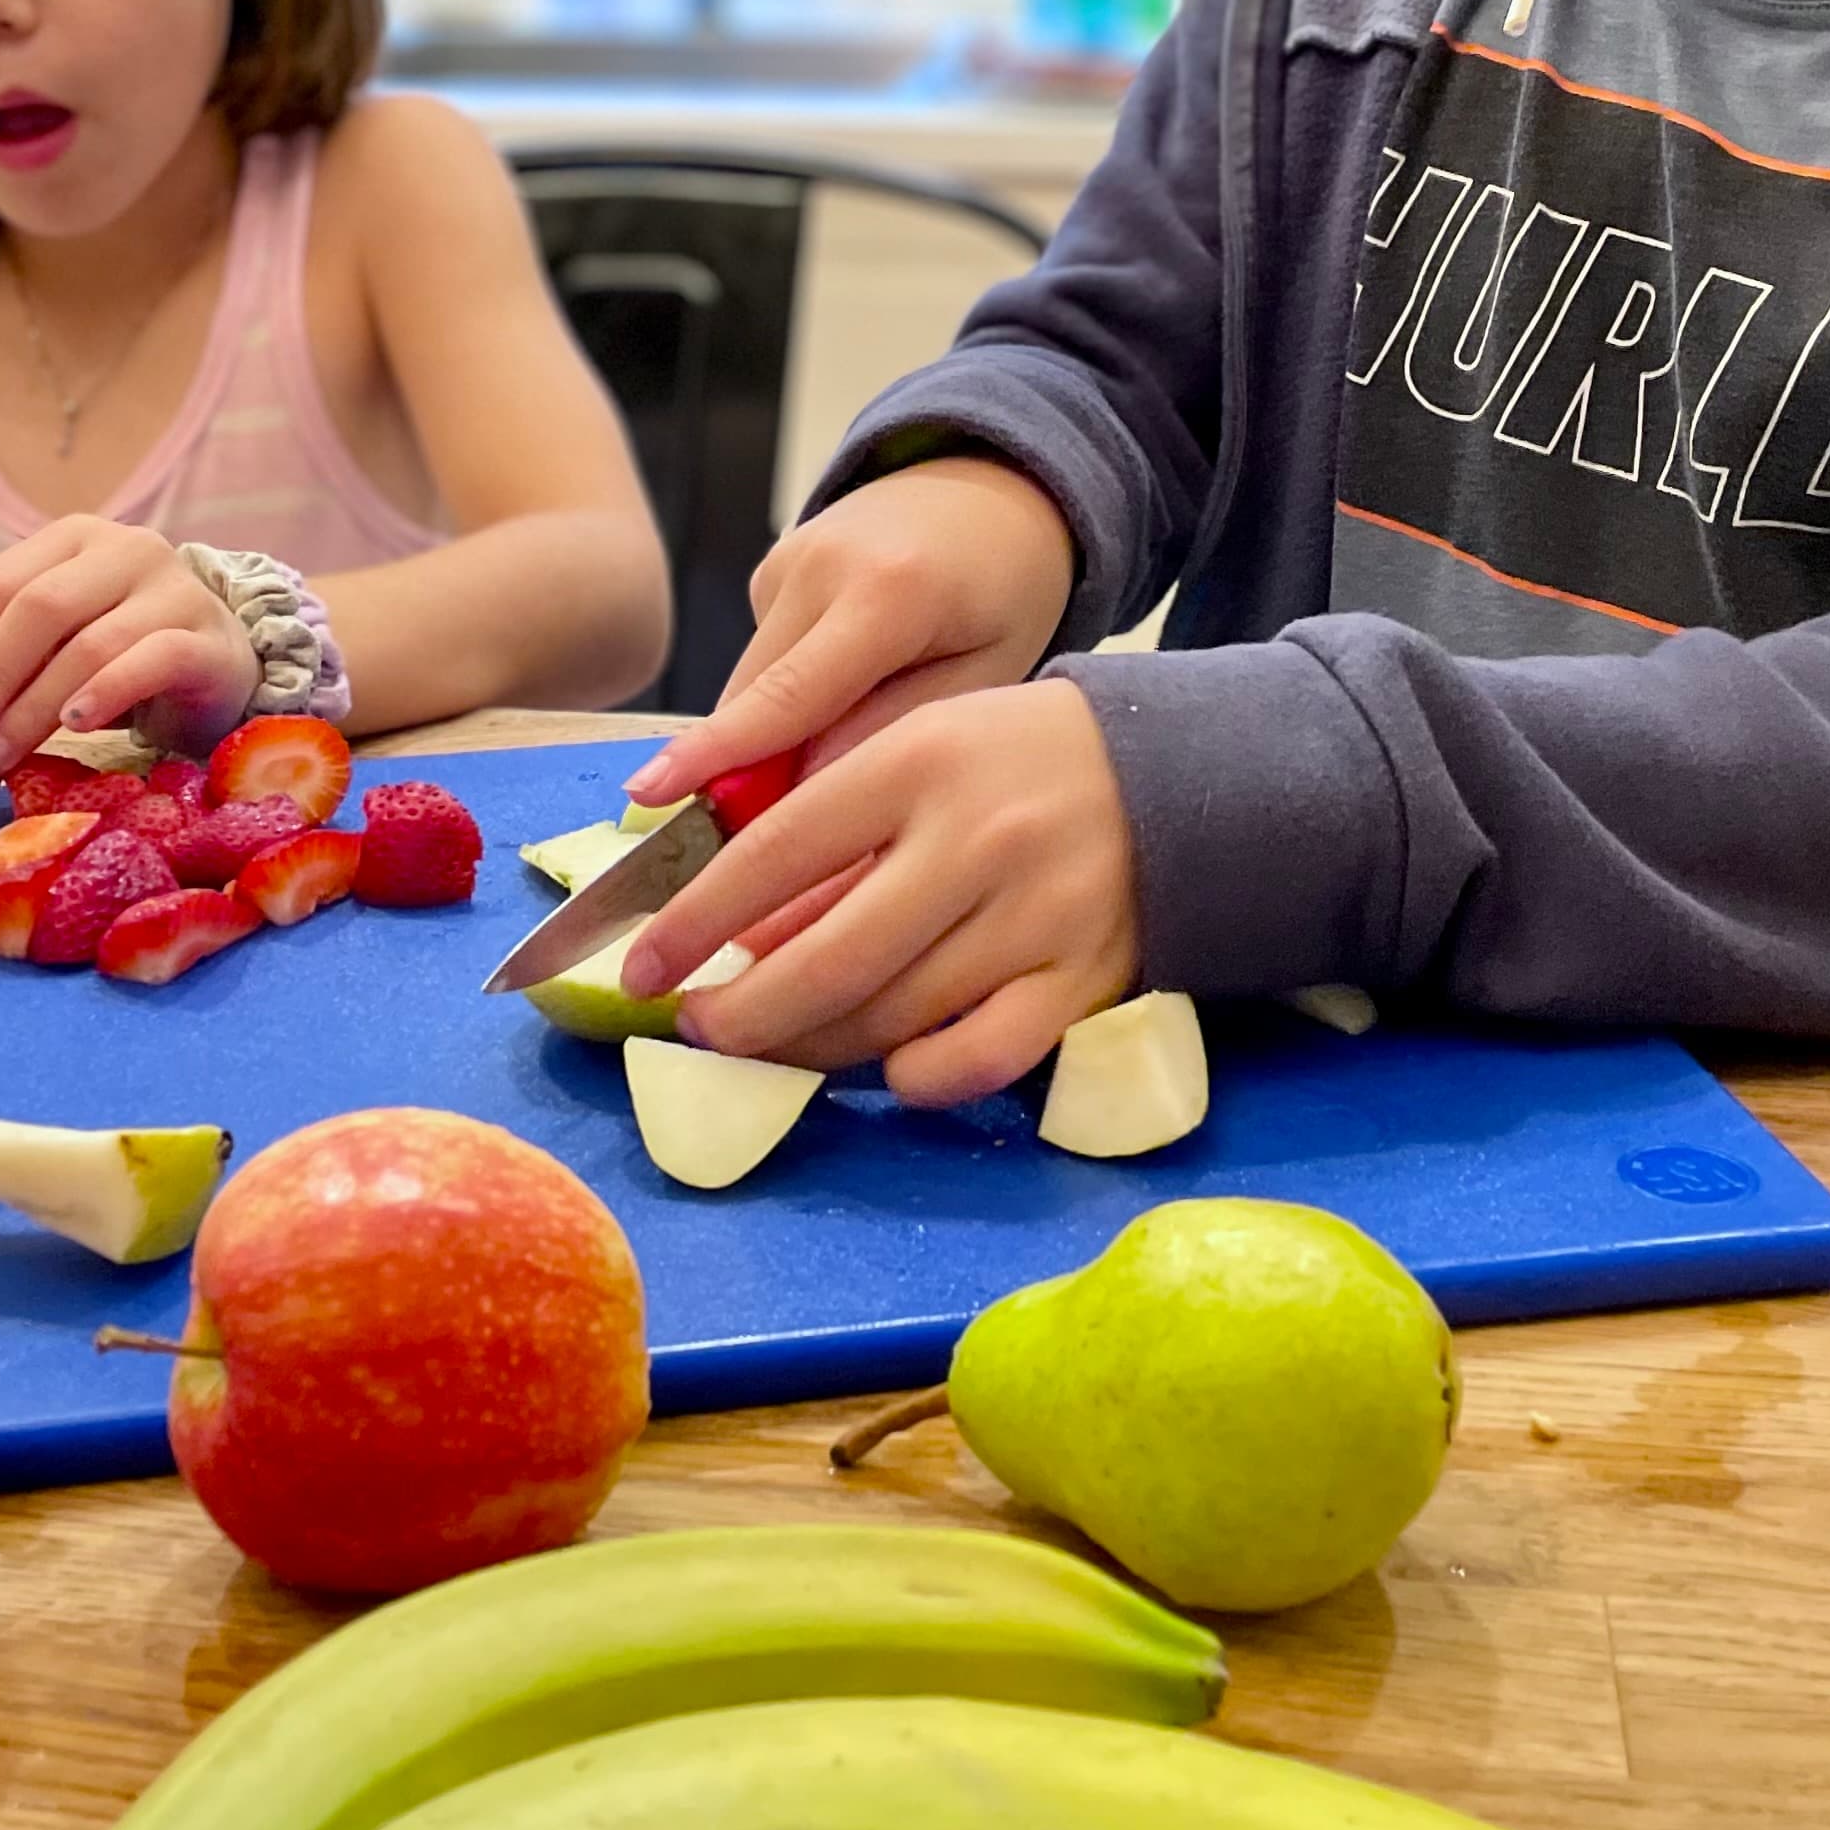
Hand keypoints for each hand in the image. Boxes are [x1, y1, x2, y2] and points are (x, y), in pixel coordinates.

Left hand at [0, 517, 259, 773]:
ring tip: (0, 756)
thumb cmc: (123, 656)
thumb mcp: (51, 649)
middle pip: (40, 606)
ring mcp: (175, 590)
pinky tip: (76, 727)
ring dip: (34, 707)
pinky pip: (151, 661)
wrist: (221, 670)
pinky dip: (105, 694)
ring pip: (90, 643)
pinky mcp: (209, 639)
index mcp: (76, 539)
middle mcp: (128, 549)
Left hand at [617, 678, 1137, 1105]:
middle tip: (702, 1025)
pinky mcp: (1083, 980)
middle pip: (828, 959)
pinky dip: (919, 1077)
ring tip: (775, 1042)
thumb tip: (741, 933)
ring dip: (814, 1046)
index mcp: (919, 761)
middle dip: (742, 1012)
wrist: (1186, 775)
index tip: (643, 966)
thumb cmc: (1020, 760)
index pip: (777, 851)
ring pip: (893, 1016)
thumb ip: (837, 828)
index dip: (695, 920)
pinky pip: (980, 1058)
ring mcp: (1035, 916)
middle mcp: (974, 840)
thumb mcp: (921, 751)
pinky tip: (889, 1067)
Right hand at [626, 456, 1075, 808]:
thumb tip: (807, 792)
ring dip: (783, 728)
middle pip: (753, 700)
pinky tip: (857, 670)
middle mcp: (821, 565)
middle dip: (758, 772)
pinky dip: (793, 687)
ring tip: (871, 717)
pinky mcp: (770, 568)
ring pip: (751, 684)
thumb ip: (899, 731)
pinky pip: (765, 658)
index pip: (787, 695)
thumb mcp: (991, 672)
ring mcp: (787, 559)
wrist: (990, 488)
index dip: (717, 755)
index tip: (649, 796)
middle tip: (806, 827)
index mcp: (888, 594)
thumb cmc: (1007, 590)